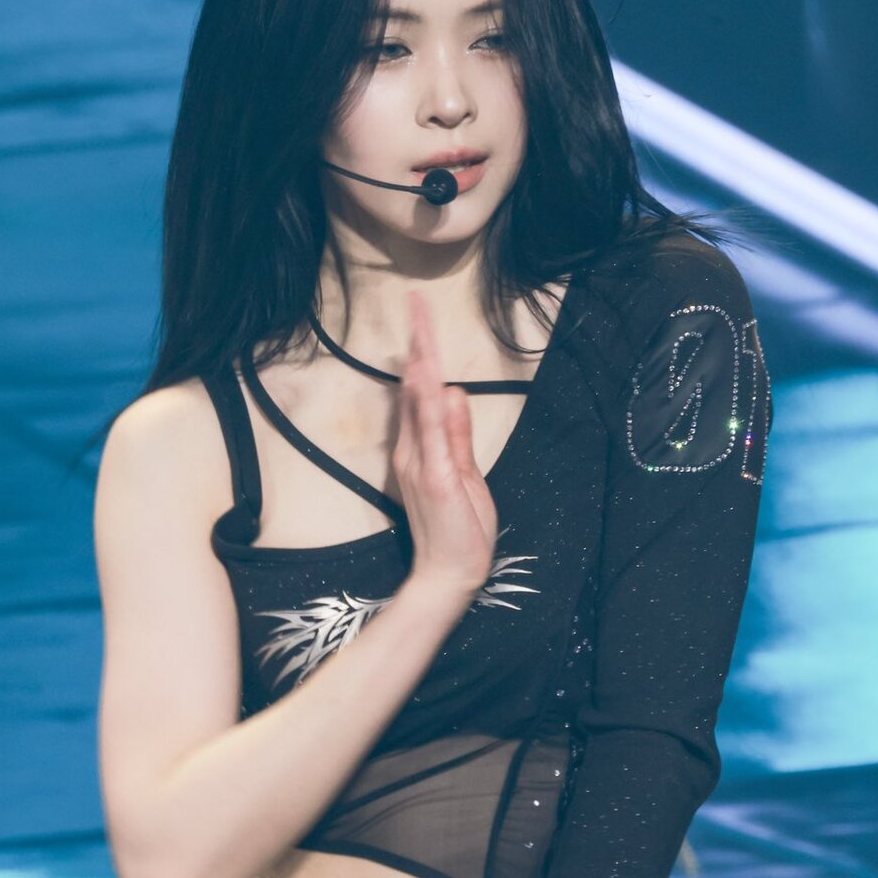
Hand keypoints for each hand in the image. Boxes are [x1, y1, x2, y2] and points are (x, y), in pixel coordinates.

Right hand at [393, 289, 498, 603]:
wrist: (449, 575)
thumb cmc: (458, 529)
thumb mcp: (464, 473)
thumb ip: (456, 433)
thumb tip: (451, 391)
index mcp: (419, 449)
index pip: (419, 392)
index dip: (422, 353)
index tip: (422, 319)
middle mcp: (413, 450)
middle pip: (414, 387)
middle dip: (419, 343)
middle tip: (416, 301)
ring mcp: (421, 462)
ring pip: (419, 402)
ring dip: (420, 361)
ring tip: (420, 323)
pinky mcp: (436, 476)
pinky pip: (430, 432)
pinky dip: (426, 402)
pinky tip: (426, 376)